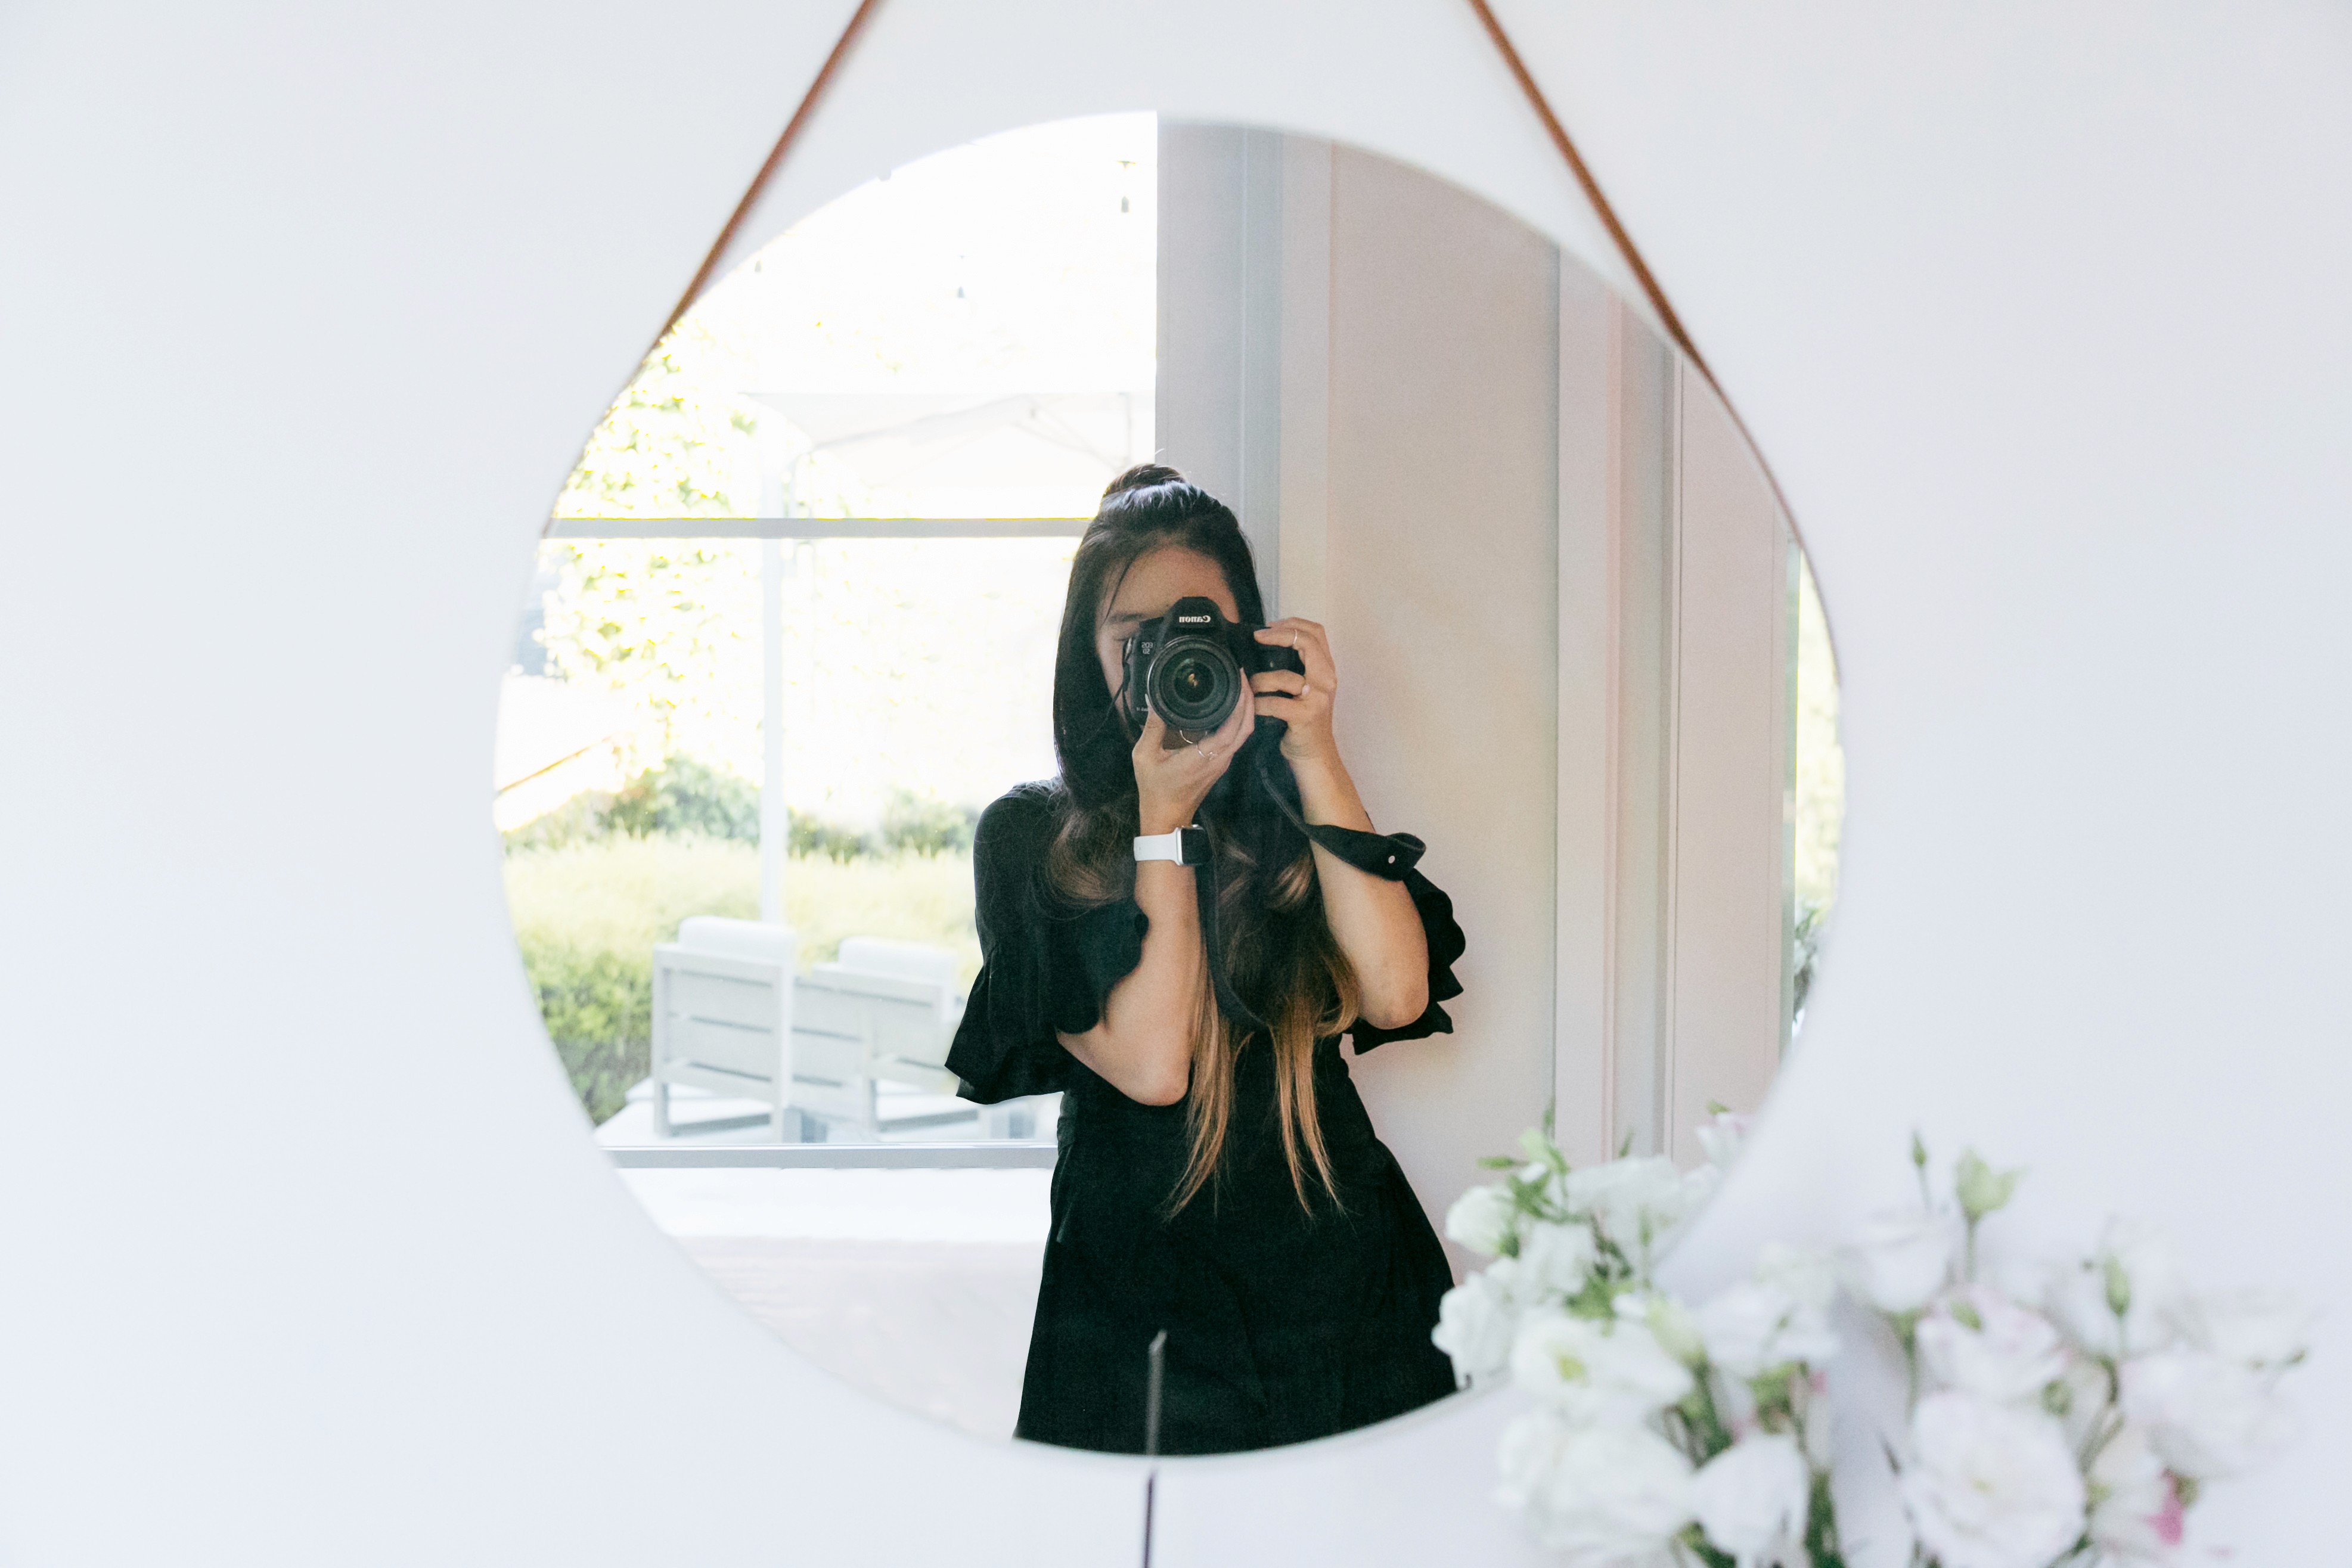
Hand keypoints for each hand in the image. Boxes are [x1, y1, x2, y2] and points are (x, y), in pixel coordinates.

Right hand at [1131, 683, 1255, 834]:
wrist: (1166, 817)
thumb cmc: (1156, 790)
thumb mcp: (1145, 756)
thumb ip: (1152, 727)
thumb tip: (1155, 701)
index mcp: (1205, 755)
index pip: (1235, 725)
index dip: (1242, 700)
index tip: (1240, 679)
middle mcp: (1220, 759)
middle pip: (1247, 726)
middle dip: (1249, 699)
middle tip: (1242, 676)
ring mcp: (1222, 762)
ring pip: (1244, 733)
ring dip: (1246, 710)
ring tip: (1238, 687)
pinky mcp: (1219, 764)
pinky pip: (1235, 739)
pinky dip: (1238, 721)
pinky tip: (1228, 708)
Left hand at [1251, 618, 1337, 762]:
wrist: (1315, 755)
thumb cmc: (1304, 720)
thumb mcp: (1307, 688)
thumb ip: (1296, 666)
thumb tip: (1264, 642)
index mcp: (1326, 670)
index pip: (1316, 632)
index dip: (1292, 623)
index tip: (1268, 627)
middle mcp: (1327, 681)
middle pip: (1308, 643)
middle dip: (1279, 635)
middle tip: (1258, 637)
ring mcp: (1317, 699)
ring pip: (1285, 676)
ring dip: (1260, 679)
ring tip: (1249, 685)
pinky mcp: (1305, 717)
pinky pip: (1275, 703)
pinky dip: (1258, 704)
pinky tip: (1252, 707)